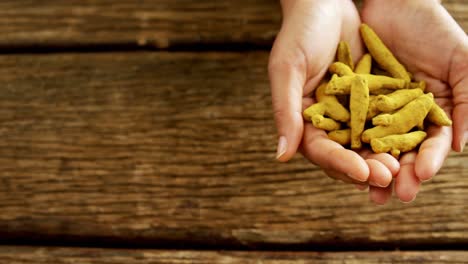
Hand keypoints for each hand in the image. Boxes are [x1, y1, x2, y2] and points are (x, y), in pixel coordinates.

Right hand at [269, 0, 398, 202]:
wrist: (326, 3)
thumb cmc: (300, 32)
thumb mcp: (288, 69)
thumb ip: (286, 111)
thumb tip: (281, 156)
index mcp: (304, 118)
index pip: (320, 150)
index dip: (339, 164)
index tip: (361, 173)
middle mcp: (328, 120)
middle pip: (346, 153)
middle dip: (366, 167)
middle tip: (388, 176)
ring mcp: (352, 110)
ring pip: (368, 142)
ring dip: (384, 156)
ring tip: (403, 166)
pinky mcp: (372, 98)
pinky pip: (386, 119)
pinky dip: (398, 132)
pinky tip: (414, 141)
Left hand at [361, 0, 467, 201]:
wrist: (394, 3)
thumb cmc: (434, 29)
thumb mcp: (461, 62)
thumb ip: (467, 103)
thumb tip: (463, 147)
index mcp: (431, 112)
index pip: (430, 144)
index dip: (427, 160)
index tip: (421, 175)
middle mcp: (402, 117)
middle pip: (400, 152)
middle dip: (398, 173)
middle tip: (393, 194)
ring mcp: (375, 111)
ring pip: (371, 145)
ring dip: (370, 165)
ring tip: (366, 184)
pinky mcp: (350, 102)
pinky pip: (346, 125)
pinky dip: (346, 141)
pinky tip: (342, 156)